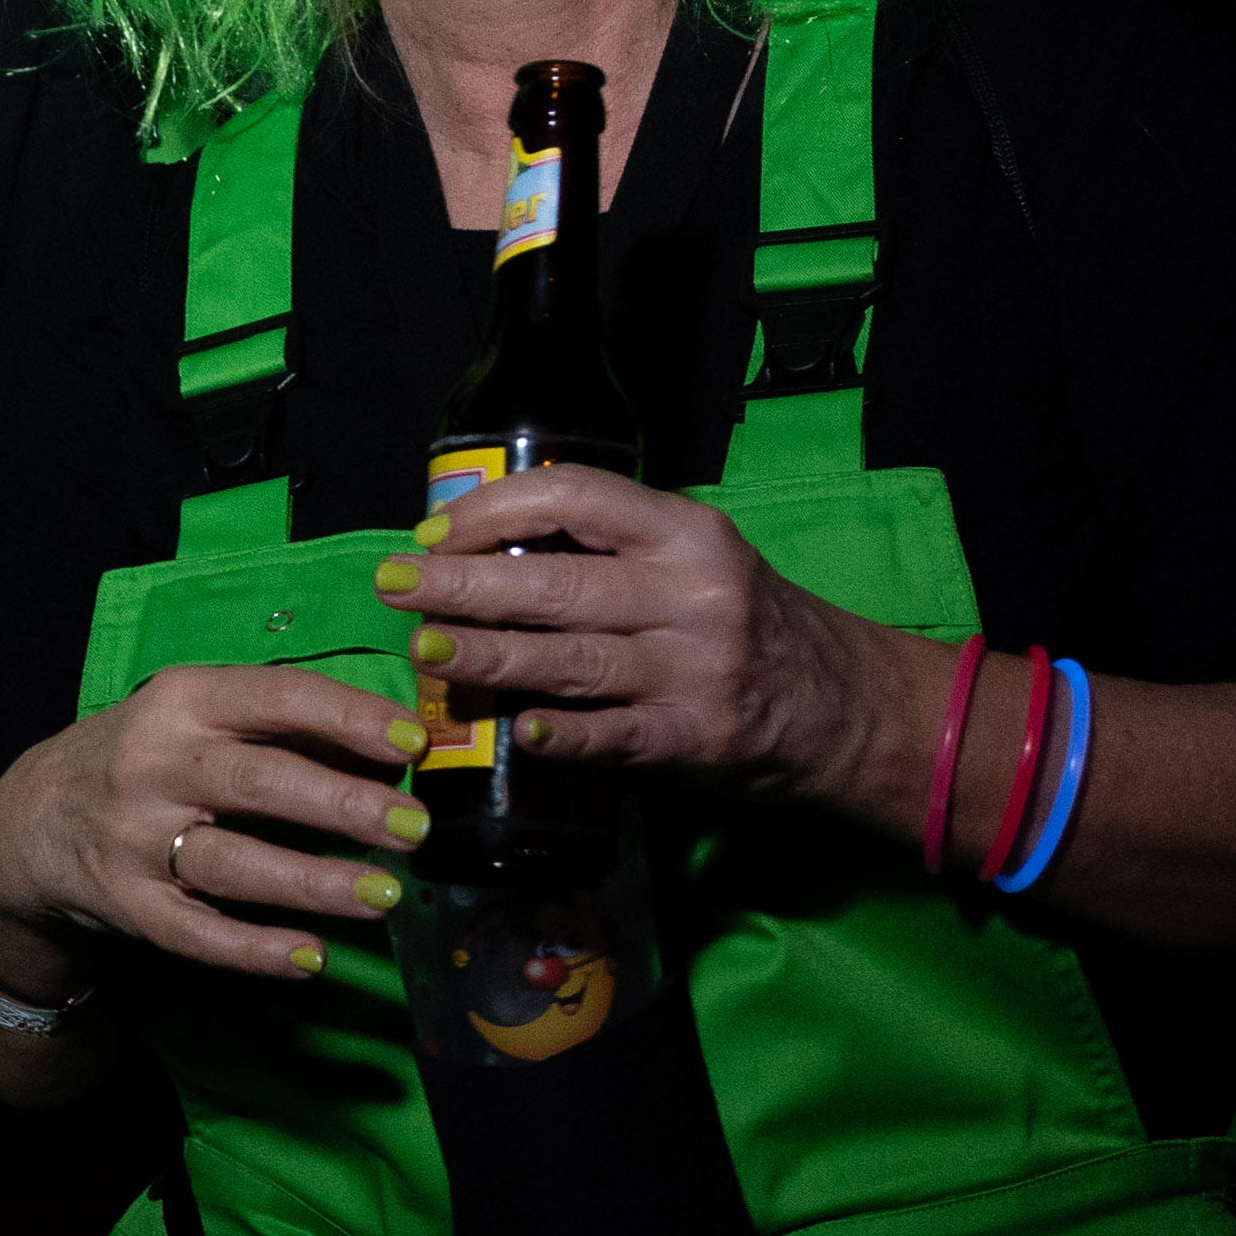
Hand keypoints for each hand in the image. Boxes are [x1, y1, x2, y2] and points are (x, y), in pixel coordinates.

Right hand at [0, 663, 430, 997]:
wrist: (30, 818)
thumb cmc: (144, 757)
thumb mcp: (192, 715)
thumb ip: (279, 725)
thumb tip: (390, 749)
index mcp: (182, 701)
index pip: (276, 697)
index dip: (348, 718)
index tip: (411, 744)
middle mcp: (154, 765)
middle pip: (260, 783)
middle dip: (343, 805)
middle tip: (413, 829)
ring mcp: (135, 839)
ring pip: (232, 863)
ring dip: (313, 882)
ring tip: (384, 897)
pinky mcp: (126, 904)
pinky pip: (195, 934)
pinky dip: (253, 949)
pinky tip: (311, 957)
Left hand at [376, 464, 886, 797]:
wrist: (841, 703)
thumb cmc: (743, 621)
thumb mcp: (693, 559)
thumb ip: (610, 549)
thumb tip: (482, 547)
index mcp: (685, 533)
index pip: (574, 498)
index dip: (494, 511)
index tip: (435, 531)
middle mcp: (692, 594)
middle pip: (555, 583)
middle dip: (461, 583)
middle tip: (394, 584)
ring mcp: (695, 669)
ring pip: (570, 659)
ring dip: (486, 656)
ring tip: (424, 650)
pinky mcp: (697, 737)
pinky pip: (614, 737)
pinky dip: (562, 735)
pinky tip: (515, 730)